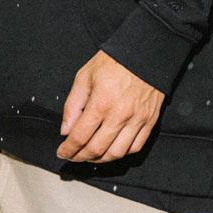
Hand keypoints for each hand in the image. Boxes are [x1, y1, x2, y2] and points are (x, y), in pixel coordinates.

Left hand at [57, 50, 163, 165]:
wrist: (146, 52)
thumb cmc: (114, 61)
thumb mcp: (85, 76)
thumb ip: (73, 105)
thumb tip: (66, 130)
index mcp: (100, 103)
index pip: (79, 137)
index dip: (68, 149)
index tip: (62, 152)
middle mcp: (119, 115)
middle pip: (97, 149)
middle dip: (81, 157)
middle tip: (73, 156)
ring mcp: (137, 120)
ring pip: (117, 153)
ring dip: (100, 160)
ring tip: (91, 156)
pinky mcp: (150, 121)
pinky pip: (136, 147)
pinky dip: (122, 153)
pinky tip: (112, 149)